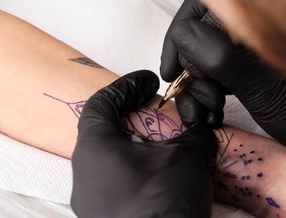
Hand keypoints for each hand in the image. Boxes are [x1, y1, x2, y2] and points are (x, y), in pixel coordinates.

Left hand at [71, 70, 216, 217]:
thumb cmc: (163, 203)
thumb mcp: (184, 159)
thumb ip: (192, 137)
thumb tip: (201, 131)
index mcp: (94, 149)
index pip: (101, 103)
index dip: (126, 86)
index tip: (147, 81)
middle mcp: (83, 174)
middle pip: (102, 131)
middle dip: (130, 116)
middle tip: (154, 110)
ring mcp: (90, 200)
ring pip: (108, 160)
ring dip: (133, 146)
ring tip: (161, 144)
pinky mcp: (102, 216)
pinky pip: (114, 183)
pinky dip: (133, 171)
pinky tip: (157, 174)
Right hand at [161, 0, 285, 152]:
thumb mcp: (265, 88)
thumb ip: (221, 56)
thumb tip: (182, 36)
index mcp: (258, 17)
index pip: (199, 5)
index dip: (179, 39)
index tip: (172, 71)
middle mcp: (249, 26)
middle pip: (195, 36)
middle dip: (189, 74)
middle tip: (203, 104)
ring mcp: (245, 46)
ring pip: (199, 57)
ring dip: (194, 89)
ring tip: (207, 114)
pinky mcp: (242, 64)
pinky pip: (210, 72)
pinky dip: (203, 94)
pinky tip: (210, 112)